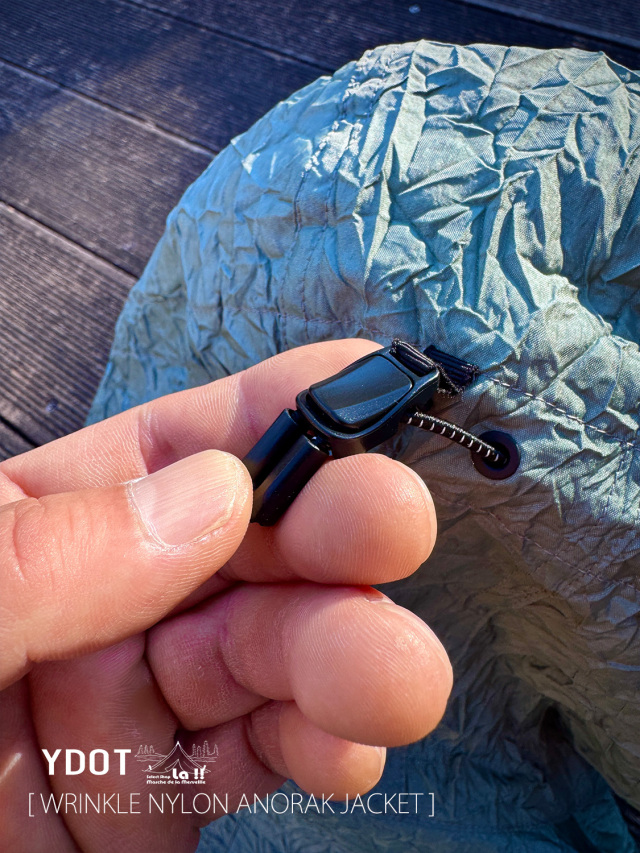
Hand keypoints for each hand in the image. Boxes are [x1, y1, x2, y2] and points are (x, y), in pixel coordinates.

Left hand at [0, 339, 451, 852]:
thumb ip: (40, 554)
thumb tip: (214, 493)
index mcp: (36, 524)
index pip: (174, 448)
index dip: (273, 410)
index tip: (365, 387)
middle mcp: (97, 604)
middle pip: (241, 551)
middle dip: (326, 535)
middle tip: (394, 533)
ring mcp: (127, 708)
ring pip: (262, 658)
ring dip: (340, 656)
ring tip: (393, 676)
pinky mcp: (147, 810)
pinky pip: (244, 766)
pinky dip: (308, 751)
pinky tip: (345, 747)